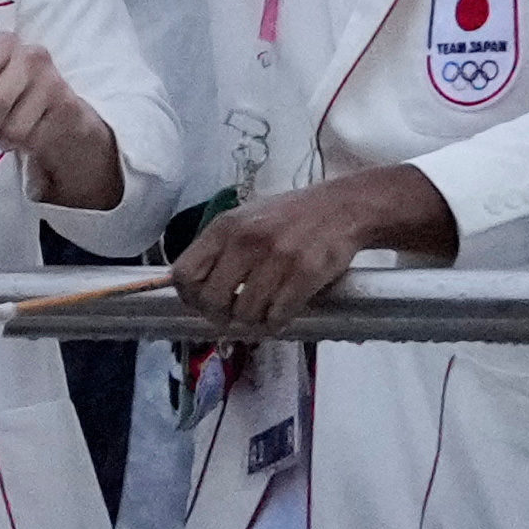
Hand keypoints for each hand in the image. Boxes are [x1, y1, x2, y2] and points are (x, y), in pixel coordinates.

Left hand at [0, 28, 123, 213]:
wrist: (60, 108)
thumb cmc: (15, 94)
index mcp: (3, 44)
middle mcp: (31, 55)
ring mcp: (52, 79)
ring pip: (13, 127)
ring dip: (4, 140)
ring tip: (8, 134)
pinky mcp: (67, 105)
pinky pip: (33, 138)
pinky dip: (25, 145)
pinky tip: (30, 134)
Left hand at [170, 166, 457, 338]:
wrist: (344, 207)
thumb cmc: (291, 216)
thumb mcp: (247, 220)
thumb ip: (219, 249)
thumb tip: (186, 287)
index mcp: (226, 226)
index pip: (184, 274)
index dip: (191, 296)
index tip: (205, 302)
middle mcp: (246, 241)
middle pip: (211, 301)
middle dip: (221, 315)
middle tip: (236, 313)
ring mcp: (276, 258)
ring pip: (245, 314)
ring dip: (254, 320)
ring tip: (266, 307)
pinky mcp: (304, 275)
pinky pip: (276, 317)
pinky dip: (277, 321)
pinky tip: (284, 309)